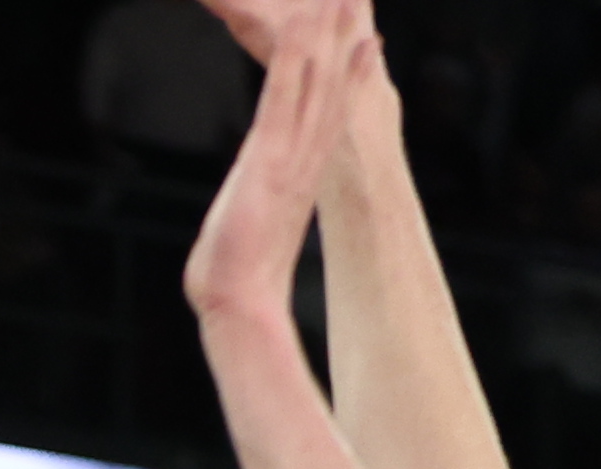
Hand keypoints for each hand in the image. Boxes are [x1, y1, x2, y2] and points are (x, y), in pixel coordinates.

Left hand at [183, 0, 371, 329]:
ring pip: (314, 84)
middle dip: (343, 43)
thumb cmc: (235, 286)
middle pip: (331, 89)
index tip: (365, 46)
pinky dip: (293, 61)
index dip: (348, 78)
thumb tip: (243, 248)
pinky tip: (300, 28)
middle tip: (355, 2)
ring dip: (325, 37)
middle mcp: (303, 161)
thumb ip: (253, 227)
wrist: (237, 306)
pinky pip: (283, 97)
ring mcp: (289, 157)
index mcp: (299, 176)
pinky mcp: (267, 158)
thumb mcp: (249, 241)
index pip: (328, 117)